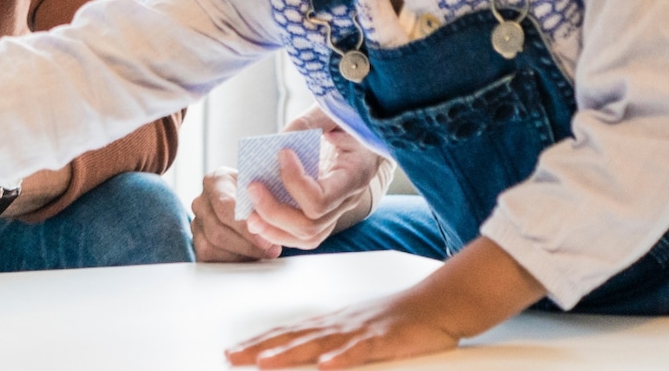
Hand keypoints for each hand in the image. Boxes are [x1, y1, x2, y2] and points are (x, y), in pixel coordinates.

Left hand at [192, 111, 383, 259]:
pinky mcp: (324, 213)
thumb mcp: (335, 112)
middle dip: (274, 210)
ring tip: (249, 214)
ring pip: (307, 236)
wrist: (369, 135)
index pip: (322, 198)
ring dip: (273, 228)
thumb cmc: (352, 121)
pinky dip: (278, 230)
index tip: (282, 153)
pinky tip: (258, 216)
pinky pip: (303, 234)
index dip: (295, 182)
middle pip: (310, 224)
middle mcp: (347, 199)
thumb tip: (278, 142)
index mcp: (355, 174)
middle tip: (252, 187)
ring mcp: (337, 210)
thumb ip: (308, 123)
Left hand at [225, 293, 458, 367]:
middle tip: (230, 357)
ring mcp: (360, 330)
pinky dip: (341, 358)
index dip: (260, 342)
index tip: (233, 351)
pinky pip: (360, 350)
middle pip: (294, 338)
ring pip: (319, 343)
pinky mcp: (384, 338)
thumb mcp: (360, 334)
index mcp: (332, 324)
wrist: (438, 303)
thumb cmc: (397, 320)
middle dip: (260, 348)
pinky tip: (325, 367)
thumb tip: (312, 360)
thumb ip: (335, 345)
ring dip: (290, 353)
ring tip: (263, 362)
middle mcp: (339, 324)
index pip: (288, 334)